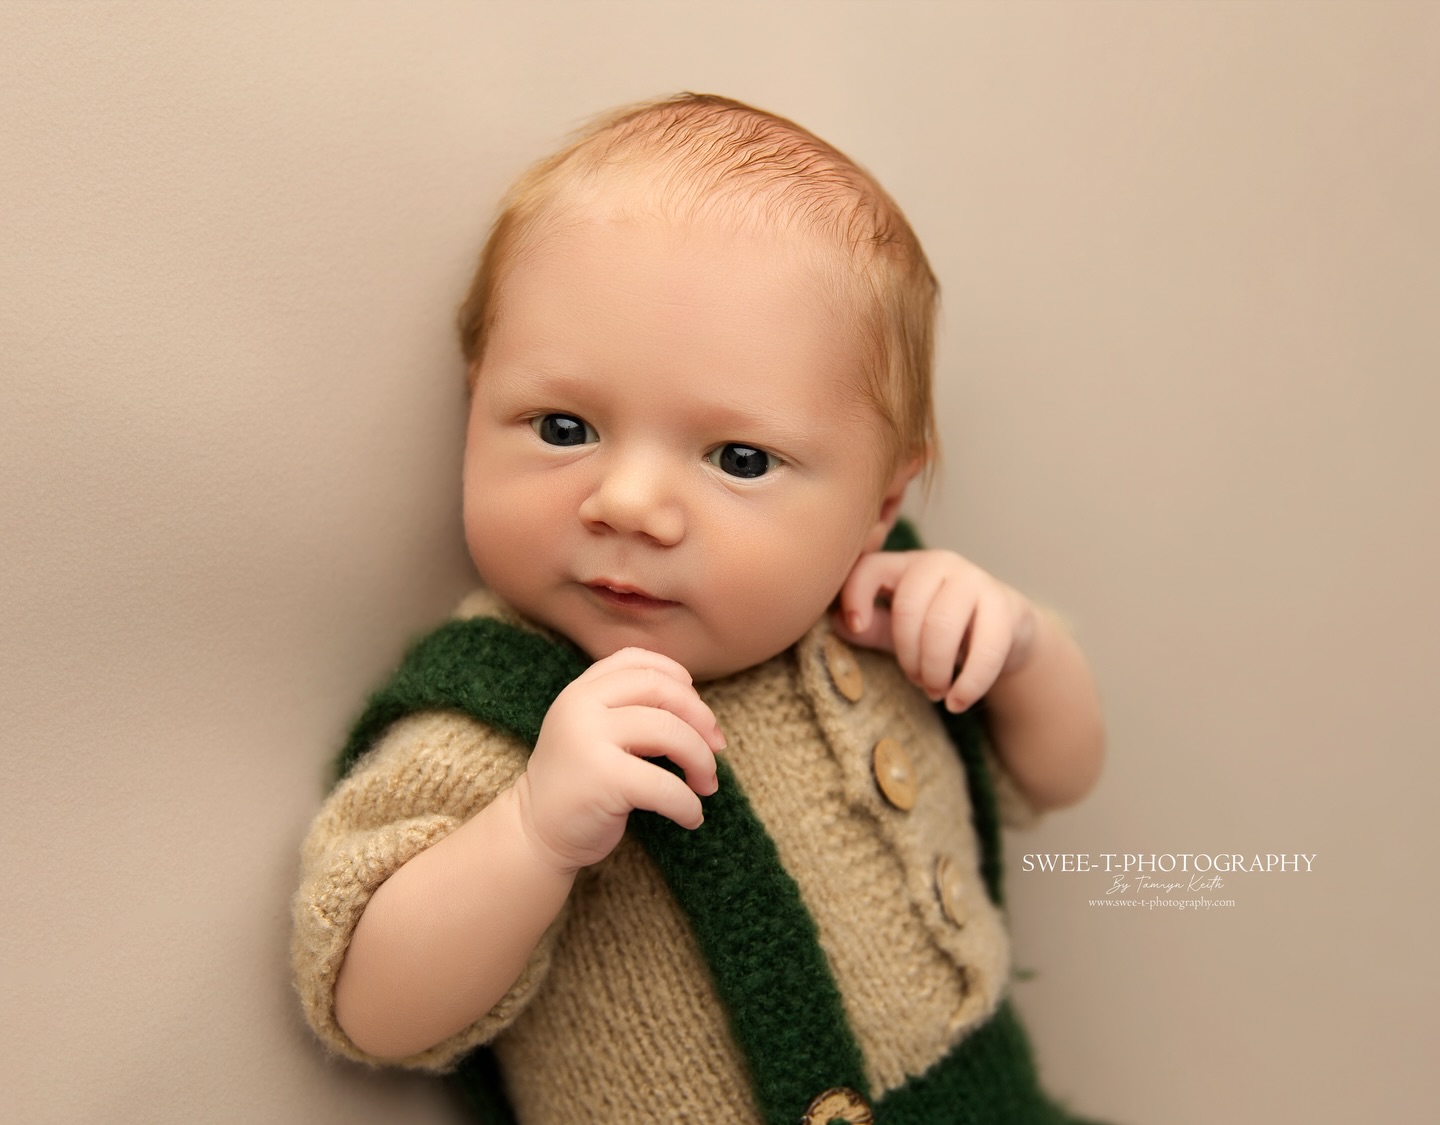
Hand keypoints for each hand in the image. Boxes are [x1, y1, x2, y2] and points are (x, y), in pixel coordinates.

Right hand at [513, 647, 723, 872]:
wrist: (536, 832)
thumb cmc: (580, 782)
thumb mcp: (595, 730)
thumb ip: (630, 709)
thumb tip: (701, 712)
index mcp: (581, 690)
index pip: (638, 661)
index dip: (678, 679)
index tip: (697, 710)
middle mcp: (581, 706)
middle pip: (662, 690)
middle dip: (700, 718)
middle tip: (716, 749)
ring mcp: (589, 739)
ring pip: (670, 732)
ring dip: (701, 760)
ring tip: (706, 784)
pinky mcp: (602, 778)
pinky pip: (665, 784)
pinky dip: (688, 803)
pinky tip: (691, 816)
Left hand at [833, 549, 1036, 712]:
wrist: (1007, 634)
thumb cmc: (943, 631)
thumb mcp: (901, 630)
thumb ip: (871, 628)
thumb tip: (835, 625)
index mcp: (906, 565)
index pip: (870, 568)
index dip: (855, 596)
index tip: (855, 627)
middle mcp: (940, 564)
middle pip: (908, 608)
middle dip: (907, 654)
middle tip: (915, 681)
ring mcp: (976, 581)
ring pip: (942, 625)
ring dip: (934, 669)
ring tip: (935, 691)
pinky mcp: (1007, 608)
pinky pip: (985, 648)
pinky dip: (968, 683)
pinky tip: (958, 702)